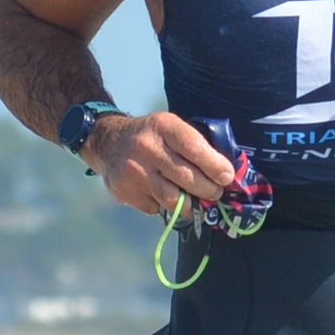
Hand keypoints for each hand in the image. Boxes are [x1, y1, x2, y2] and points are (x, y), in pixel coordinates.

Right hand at [84, 110, 236, 217]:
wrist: (108, 142)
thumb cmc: (151, 136)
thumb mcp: (170, 127)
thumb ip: (194, 145)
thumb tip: (226, 173)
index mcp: (163, 126)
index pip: (194, 148)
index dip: (214, 166)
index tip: (227, 177)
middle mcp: (146, 148)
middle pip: (187, 178)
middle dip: (208, 190)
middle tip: (216, 192)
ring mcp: (133, 172)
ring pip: (173, 199)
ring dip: (191, 204)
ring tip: (197, 200)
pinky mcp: (125, 191)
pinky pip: (155, 207)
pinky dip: (164, 205)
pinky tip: (163, 195)